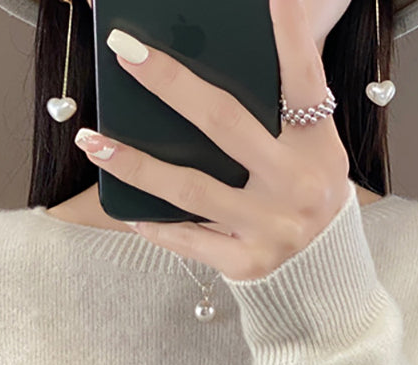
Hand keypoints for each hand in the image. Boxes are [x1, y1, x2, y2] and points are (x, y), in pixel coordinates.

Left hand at [73, 0, 352, 281]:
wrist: (324, 274)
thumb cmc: (303, 193)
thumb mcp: (309, 149)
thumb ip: (276, 111)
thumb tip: (210, 61)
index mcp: (317, 145)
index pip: (303, 81)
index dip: (289, 36)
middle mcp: (298, 184)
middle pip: (225, 123)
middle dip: (170, 83)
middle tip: (125, 51)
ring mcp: (272, 227)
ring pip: (191, 188)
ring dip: (135, 163)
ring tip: (92, 140)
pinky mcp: (248, 263)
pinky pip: (189, 239)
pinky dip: (155, 223)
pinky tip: (126, 208)